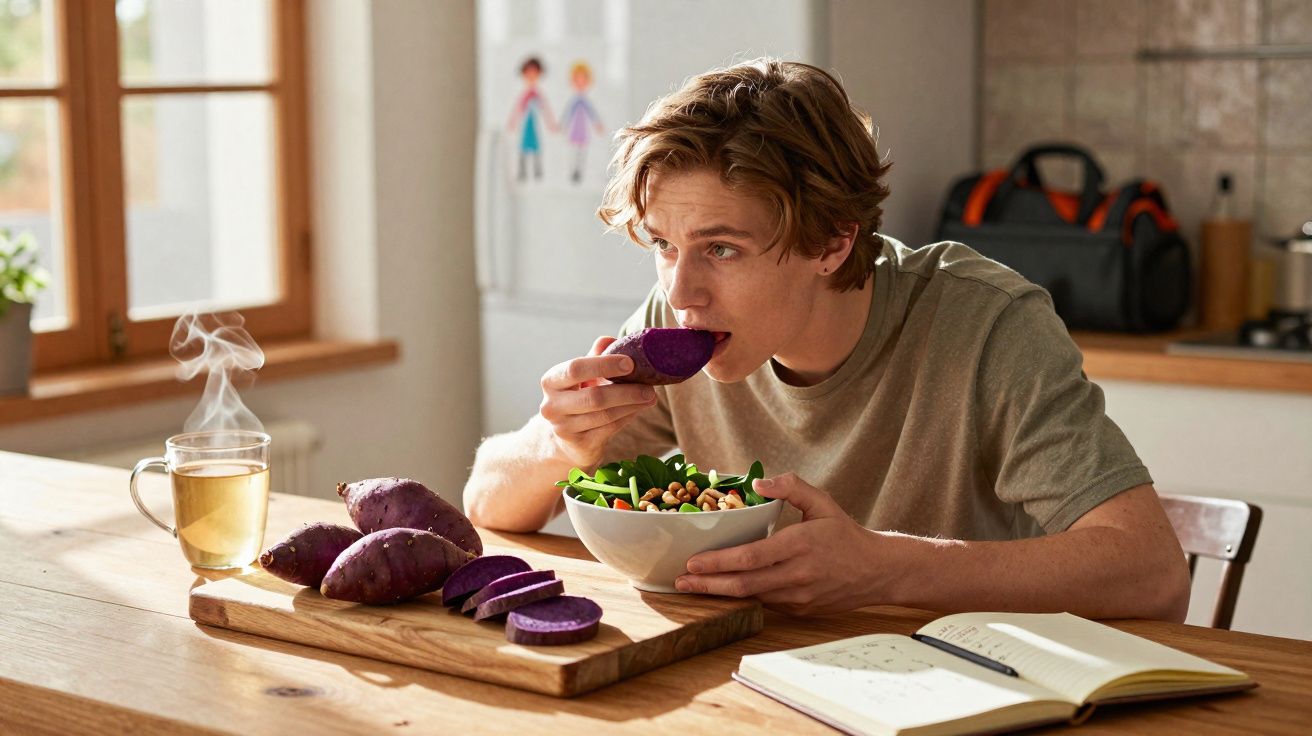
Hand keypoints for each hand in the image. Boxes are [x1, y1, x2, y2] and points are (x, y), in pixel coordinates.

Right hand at [538, 336, 655, 467]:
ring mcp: (564, 429)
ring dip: (632, 405)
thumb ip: (595, 356)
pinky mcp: (579, 446)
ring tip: (651, 396)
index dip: (604, 365)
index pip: (575, 369)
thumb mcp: (582, 375)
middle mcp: (552, 406)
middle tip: (650, 387)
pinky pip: (610, 429)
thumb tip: (611, 340)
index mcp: (551, 381)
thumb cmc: (577, 397)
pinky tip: (639, 408)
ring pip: (605, 415)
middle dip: (626, 391)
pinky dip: (628, 417)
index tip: (630, 363)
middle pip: (594, 397)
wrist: (564, 439)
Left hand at [675, 473, 896, 615]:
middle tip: (681, 582)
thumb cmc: (845, 533)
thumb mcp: (822, 502)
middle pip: (745, 584)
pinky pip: (767, 603)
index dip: (720, 562)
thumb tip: (758, 482)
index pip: (752, 557)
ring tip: (693, 588)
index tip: (693, 562)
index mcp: (800, 544)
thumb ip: (791, 487)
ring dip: (721, 594)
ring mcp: (799, 596)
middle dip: (708, 585)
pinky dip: (745, 597)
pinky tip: (725, 590)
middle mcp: (798, 574)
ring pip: (753, 598)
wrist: (878, 571)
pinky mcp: (801, 610)